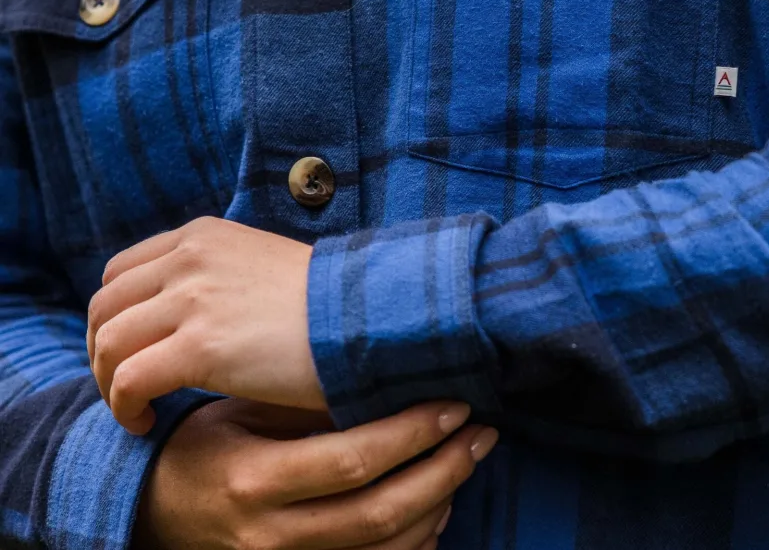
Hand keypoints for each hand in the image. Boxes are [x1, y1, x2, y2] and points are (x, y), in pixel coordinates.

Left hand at [87, 217, 323, 433]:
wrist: (366, 316)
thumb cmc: (324, 303)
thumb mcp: (260, 263)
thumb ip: (216, 274)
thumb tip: (187, 311)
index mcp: (203, 235)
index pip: (121, 272)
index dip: (115, 318)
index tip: (132, 352)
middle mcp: (191, 258)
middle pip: (104, 307)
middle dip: (104, 353)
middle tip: (125, 387)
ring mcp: (193, 299)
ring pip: (109, 343)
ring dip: (110, 384)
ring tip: (135, 410)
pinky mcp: (201, 346)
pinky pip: (129, 380)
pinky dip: (124, 408)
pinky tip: (145, 424)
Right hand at [133, 397, 498, 549]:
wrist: (147, 512)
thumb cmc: (199, 447)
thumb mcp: (238, 414)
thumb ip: (302, 406)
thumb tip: (381, 376)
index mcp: (254, 482)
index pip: (352, 460)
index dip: (412, 433)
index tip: (454, 404)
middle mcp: (270, 536)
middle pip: (379, 513)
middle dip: (443, 471)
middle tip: (481, 432)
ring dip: (437, 506)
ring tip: (464, 461)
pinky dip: (412, 546)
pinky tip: (436, 509)